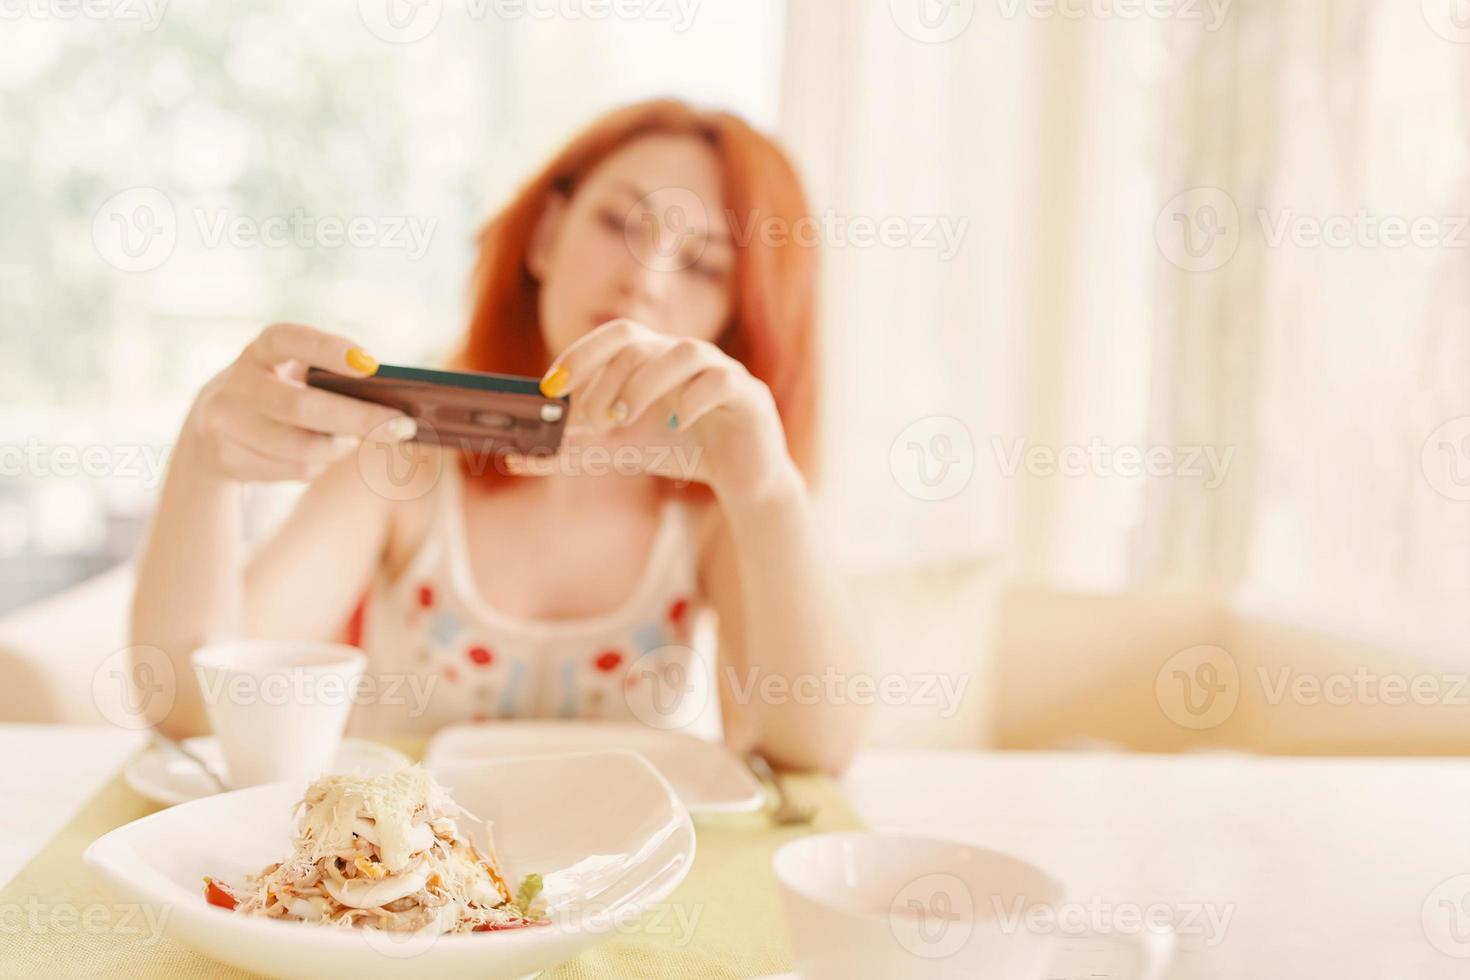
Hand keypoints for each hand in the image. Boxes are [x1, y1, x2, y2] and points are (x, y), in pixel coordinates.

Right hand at [186, 322, 414, 482]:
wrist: (215, 427)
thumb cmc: (283, 392)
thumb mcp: (299, 375)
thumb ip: (334, 382)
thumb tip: (394, 413)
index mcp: (261, 349)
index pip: (289, 339)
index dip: (328, 349)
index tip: (372, 365)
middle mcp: (236, 382)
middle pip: (302, 406)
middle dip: (359, 420)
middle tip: (404, 426)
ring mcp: (225, 422)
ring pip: (301, 447)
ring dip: (339, 448)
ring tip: (354, 440)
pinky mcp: (225, 458)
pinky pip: (292, 470)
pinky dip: (317, 465)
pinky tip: (317, 455)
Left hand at [527, 318, 799, 503]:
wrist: (739, 475)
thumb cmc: (678, 449)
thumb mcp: (618, 451)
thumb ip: (570, 451)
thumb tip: (514, 459)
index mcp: (653, 356)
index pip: (616, 335)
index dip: (581, 354)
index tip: (552, 387)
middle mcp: (685, 354)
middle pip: (641, 344)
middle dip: (608, 381)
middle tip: (593, 422)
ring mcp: (720, 369)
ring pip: (684, 352)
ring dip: (646, 384)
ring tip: (626, 421)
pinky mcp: (748, 395)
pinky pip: (721, 381)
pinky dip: (695, 399)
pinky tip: (678, 424)